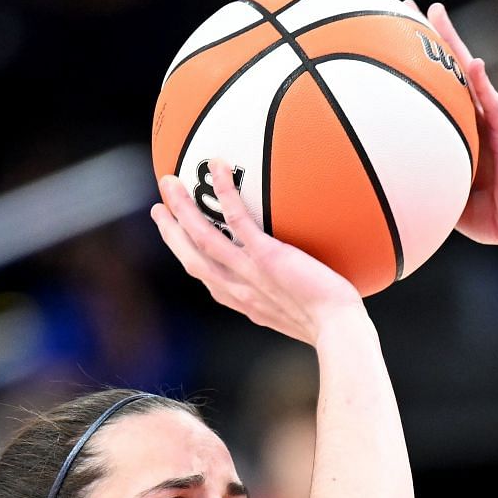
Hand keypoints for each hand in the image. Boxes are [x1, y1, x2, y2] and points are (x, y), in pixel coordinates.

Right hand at [150, 163, 367, 345]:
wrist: (339, 330)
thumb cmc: (332, 324)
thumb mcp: (304, 311)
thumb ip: (294, 292)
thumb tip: (304, 275)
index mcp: (245, 303)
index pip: (208, 279)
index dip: (188, 257)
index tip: (178, 240)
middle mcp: (240, 290)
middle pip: (193, 258)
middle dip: (172, 233)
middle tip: (159, 206)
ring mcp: (250, 273)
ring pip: (203, 239)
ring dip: (183, 210)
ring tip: (170, 182)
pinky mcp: (267, 258)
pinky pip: (239, 221)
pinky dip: (226, 193)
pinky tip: (219, 167)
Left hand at [419, 1, 497, 255]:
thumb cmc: (490, 221)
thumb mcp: (445, 198)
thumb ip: (425, 182)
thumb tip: (388, 185)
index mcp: (465, 131)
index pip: (440, 88)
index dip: (422, 62)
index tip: (398, 35)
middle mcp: (479, 121)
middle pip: (453, 69)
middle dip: (434, 37)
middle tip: (409, 7)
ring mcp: (496, 126)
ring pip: (472, 77)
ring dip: (455, 44)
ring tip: (436, 14)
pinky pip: (494, 107)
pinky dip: (482, 84)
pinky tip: (471, 63)